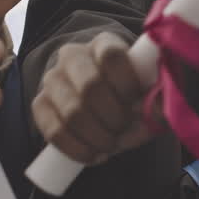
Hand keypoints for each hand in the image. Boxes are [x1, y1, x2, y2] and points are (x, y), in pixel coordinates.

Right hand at [31, 31, 157, 164]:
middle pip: (90, 86)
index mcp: (104, 44)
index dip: (127, 82)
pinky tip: (95, 155)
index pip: (112, 55)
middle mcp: (73, 55)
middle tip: (125, 128)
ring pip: (72, 111)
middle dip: (113, 116)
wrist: (101, 101)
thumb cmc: (131, 94)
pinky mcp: (39, 104)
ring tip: (112, 144)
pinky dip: (78, 149)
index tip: (138, 103)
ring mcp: (52, 79)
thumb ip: (159, 100)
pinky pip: (54, 131)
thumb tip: (156, 110)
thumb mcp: (149, 92)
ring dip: (97, 136)